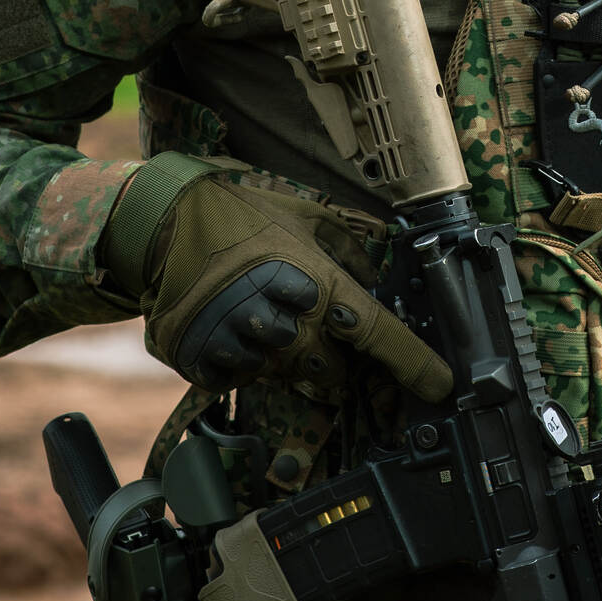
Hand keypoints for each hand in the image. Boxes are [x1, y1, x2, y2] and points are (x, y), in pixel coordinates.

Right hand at [105, 158, 451, 401]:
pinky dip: (248, 361)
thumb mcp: (303, 215)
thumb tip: (376, 271)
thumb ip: (347, 246)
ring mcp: (248, 346)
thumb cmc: (237, 215)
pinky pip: (246, 379)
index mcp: (317, 281)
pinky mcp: (211, 362)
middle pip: (336, 369)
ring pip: (291, 376)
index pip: (377, 331)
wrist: (162, 224)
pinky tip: (235, 326)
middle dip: (336, 359)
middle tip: (312, 326)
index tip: (439, 386)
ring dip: (289, 357)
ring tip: (265, 315)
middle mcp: (288, 320)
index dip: (413, 362)